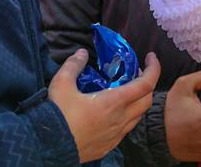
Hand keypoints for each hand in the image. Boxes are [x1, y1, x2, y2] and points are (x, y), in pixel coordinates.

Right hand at [49, 48, 160, 162]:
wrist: (46, 147)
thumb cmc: (57, 115)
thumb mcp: (61, 84)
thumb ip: (73, 65)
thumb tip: (81, 53)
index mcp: (114, 102)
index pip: (146, 84)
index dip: (154, 68)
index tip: (150, 57)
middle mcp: (120, 119)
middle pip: (147, 100)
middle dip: (147, 84)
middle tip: (136, 74)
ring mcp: (116, 135)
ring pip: (138, 116)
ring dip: (138, 101)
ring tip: (126, 91)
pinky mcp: (109, 146)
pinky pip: (126, 129)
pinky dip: (128, 116)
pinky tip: (114, 112)